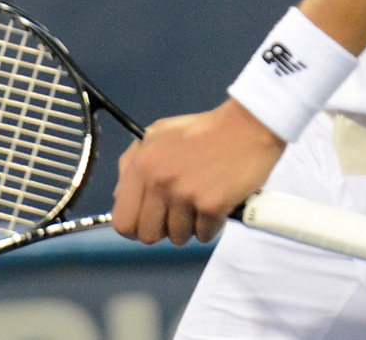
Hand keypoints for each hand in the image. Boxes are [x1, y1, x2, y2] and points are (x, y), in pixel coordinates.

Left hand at [114, 99, 285, 245]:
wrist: (247, 127)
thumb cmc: (203, 131)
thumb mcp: (158, 135)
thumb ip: (133, 163)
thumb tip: (118, 196)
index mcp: (142, 165)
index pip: (122, 220)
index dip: (135, 227)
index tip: (150, 221)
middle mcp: (158, 182)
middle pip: (147, 236)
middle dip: (163, 230)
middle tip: (178, 214)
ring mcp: (184, 195)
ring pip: (177, 237)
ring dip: (190, 227)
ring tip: (200, 203)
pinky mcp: (211, 206)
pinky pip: (204, 235)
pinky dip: (211, 226)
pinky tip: (217, 205)